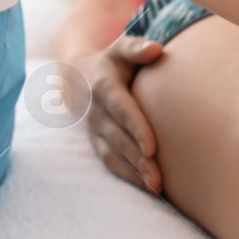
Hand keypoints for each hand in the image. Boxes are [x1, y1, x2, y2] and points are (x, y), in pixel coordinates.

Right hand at [82, 36, 164, 192]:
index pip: (121, 110)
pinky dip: (128, 177)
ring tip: (156, 188)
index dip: (136, 128)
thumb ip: (137, 49)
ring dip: (133, 173)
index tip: (152, 148)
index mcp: (105, 87)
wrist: (80, 76)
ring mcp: (95, 130)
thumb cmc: (114, 63)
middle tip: (158, 178)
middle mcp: (97, 111)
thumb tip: (157, 49)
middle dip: (137, 159)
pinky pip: (110, 163)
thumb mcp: (121, 49)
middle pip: (118, 138)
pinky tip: (148, 189)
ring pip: (113, 155)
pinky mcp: (98, 143)